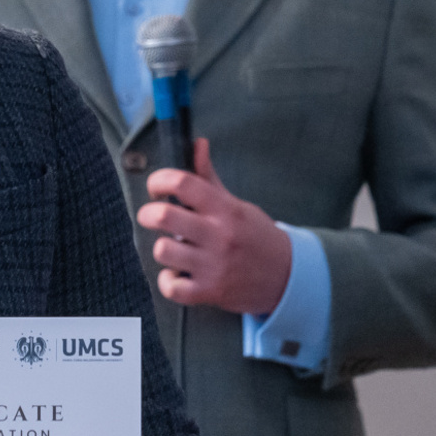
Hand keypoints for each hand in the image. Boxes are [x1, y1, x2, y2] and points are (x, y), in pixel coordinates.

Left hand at [137, 138, 292, 313]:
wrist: (288, 276)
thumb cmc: (256, 236)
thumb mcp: (236, 205)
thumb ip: (209, 178)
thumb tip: (197, 143)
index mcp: (225, 209)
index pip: (182, 183)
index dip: (159, 180)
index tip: (156, 188)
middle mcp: (219, 235)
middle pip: (163, 216)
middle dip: (147, 214)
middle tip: (152, 216)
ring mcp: (214, 265)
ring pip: (163, 250)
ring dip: (163, 248)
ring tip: (174, 248)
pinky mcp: (210, 292)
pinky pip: (171, 287)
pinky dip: (168, 281)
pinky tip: (178, 274)